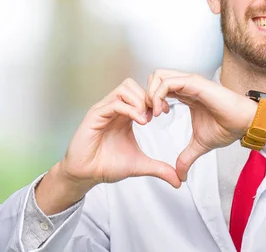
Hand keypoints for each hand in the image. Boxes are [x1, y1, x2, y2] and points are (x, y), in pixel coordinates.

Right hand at [60, 78, 180, 189]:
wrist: (86, 176)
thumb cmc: (107, 166)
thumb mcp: (140, 165)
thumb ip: (160, 168)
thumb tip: (178, 181)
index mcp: (125, 115)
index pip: (141, 93)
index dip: (156, 99)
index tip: (166, 112)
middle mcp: (114, 109)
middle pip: (134, 85)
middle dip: (149, 97)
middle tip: (158, 114)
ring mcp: (104, 110)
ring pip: (125, 89)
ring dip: (140, 101)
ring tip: (147, 119)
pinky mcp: (94, 116)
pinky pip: (115, 103)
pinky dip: (131, 109)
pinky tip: (141, 122)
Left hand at [146, 69, 256, 180]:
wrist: (244, 123)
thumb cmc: (228, 127)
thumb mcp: (199, 145)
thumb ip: (186, 158)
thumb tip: (180, 176)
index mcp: (186, 94)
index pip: (159, 89)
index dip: (149, 103)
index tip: (150, 120)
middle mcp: (186, 85)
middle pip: (155, 78)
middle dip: (145, 96)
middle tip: (148, 116)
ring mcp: (190, 82)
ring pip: (158, 76)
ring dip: (150, 94)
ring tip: (154, 113)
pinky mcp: (194, 83)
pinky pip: (167, 82)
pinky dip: (158, 95)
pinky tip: (162, 111)